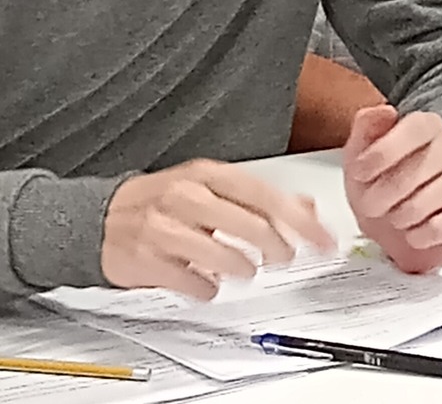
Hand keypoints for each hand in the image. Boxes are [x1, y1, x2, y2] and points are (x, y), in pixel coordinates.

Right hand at [102, 160, 333, 298]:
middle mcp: (185, 196)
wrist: (98, 219)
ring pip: (217, 253)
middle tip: (285, 257)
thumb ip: (258, 198)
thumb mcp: (211, 188)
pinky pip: (185, 280)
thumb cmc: (163, 202)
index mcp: (207, 175)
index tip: (320, 238)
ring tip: (246, 270)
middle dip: (275, 246)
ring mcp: (161, 228)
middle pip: (246, 223)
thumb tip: (305, 208)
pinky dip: (204, 287)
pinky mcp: (143, 259)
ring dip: (241, 267)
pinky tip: (209, 286)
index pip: (264, 195)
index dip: (298, 219)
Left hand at [342, 106, 441, 274]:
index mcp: (426, 127)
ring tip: (395, 220)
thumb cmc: (379, 184)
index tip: (360, 173)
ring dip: (411, 210)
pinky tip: (415, 234)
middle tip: (371, 205)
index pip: (419, 125)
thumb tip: (384, 111)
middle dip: (394, 186)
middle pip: (436, 154)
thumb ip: (367, 128)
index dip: (387, 149)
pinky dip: (431, 231)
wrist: (396, 222)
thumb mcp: (359, 155)